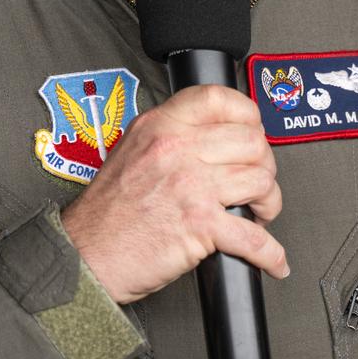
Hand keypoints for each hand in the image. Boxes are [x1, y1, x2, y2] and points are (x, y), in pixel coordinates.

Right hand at [60, 84, 286, 303]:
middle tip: (256, 181)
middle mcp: (177, 149)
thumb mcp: (132, 149)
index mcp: (161, 125)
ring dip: (268, 202)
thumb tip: (213, 134)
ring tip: (258, 213)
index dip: (248, 114)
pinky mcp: (199, 225)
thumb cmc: (106, 211)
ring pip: (260, 181)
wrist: (85, 254)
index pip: (219, 98)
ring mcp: (190, 185)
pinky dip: (270, 253)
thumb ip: (170, 134)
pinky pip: (253, 236)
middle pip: (251, 141)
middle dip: (263, 165)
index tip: (254, 129)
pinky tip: (273, 260)